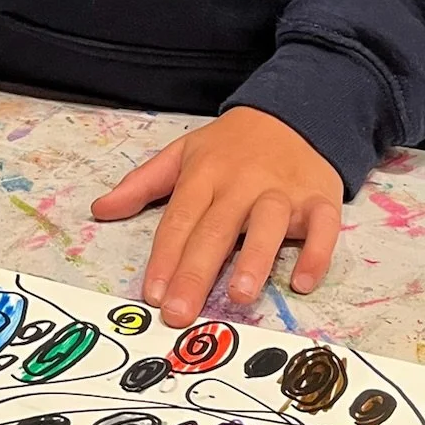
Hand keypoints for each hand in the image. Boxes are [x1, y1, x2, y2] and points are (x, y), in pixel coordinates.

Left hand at [91, 107, 342, 327]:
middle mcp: (242, 183)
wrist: (294, 112)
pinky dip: (317, 252)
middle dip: (196, 272)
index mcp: (205, 173)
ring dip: (255, 258)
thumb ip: (142, 184)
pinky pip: (324, 227)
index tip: (151, 294)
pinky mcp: (320, 198)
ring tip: (239, 295)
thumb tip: (101, 210)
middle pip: (216, 229)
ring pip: (268, 224)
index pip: (180, 219)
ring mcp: (283, 190)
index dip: (165, 257)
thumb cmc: (232, 144)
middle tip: (180, 312)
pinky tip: (303, 281)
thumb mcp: (184, 152)